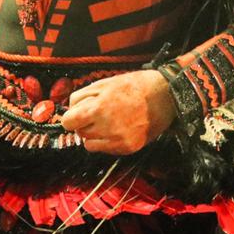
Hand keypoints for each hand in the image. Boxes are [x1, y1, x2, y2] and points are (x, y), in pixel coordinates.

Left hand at [60, 69, 176, 154]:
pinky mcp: (127, 148)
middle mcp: (107, 127)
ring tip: (108, 120)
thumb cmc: (135, 86)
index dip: (71, 117)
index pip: (68, 122)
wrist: (165, 96)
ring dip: (93, 133)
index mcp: (99, 108)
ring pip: (89, 143)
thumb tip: (70, 110)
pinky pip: (104, 149)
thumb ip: (83, 97)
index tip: (76, 114)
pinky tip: (117, 128)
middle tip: (97, 113)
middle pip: (79, 132)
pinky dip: (106, 141)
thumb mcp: (105, 83)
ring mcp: (118, 140)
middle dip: (84, 123)